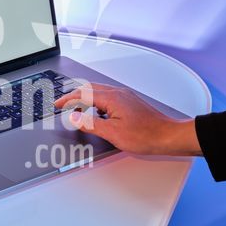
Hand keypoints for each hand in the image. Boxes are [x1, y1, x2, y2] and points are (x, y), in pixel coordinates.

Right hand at [54, 83, 201, 155]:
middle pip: (89, 89)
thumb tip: (74, 117)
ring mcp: (125, 97)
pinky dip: (95, 102)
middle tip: (63, 105)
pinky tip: (96, 114)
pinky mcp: (129, 103)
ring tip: (77, 111)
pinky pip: (107, 97)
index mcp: (112, 98)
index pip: (82, 94)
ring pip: (98, 92)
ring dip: (84, 99)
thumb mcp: (113, 133)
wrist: (168, 136)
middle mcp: (118, 93)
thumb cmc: (147, 135)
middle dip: (73, 96)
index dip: (67, 99)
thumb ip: (90, 124)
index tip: (57, 104)